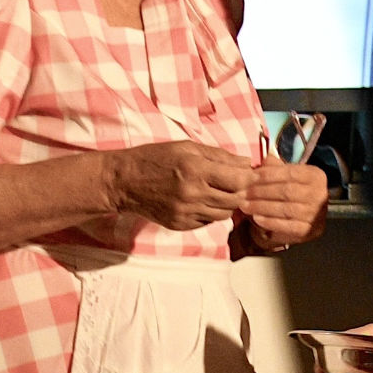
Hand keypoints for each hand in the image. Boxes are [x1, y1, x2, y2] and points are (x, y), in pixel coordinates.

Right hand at [110, 140, 255, 229]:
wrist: (124, 181)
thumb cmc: (154, 159)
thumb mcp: (186, 148)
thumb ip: (219, 156)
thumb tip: (246, 163)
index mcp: (195, 169)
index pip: (238, 180)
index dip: (248, 177)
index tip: (248, 173)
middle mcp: (192, 193)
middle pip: (235, 200)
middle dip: (240, 191)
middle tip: (234, 183)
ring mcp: (186, 212)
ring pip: (224, 214)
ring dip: (227, 203)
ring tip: (216, 191)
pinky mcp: (180, 224)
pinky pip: (208, 222)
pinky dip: (211, 212)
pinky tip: (201, 200)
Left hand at [241, 160, 329, 252]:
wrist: (304, 219)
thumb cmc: (292, 193)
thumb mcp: (286, 176)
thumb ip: (276, 167)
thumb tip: (264, 160)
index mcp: (315, 176)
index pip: (290, 173)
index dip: (268, 175)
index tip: (251, 177)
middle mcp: (320, 194)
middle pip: (287, 191)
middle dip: (261, 192)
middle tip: (243, 193)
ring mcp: (316, 214)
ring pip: (285, 209)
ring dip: (261, 207)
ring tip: (245, 205)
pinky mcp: (309, 230)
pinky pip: (287, 226)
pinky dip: (270, 222)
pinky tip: (256, 218)